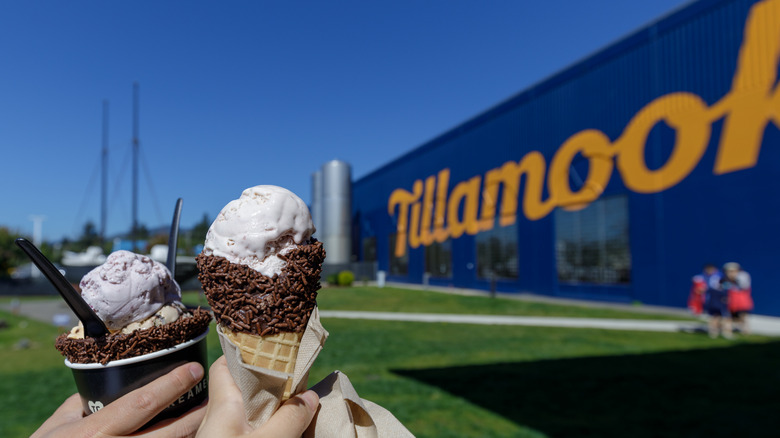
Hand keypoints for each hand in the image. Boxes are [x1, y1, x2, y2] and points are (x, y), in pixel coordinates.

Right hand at [32, 362, 206, 437]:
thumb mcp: (58, 426)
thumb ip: (83, 403)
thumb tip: (104, 383)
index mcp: (94, 433)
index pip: (141, 404)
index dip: (172, 385)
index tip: (195, 368)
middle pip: (168, 433)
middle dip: (195, 414)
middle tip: (213, 397)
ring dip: (190, 435)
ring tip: (205, 419)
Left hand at [196, 356, 318, 437]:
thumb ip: (289, 419)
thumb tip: (310, 396)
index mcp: (221, 406)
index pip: (224, 366)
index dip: (246, 352)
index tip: (271, 346)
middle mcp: (219, 419)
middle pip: (244, 388)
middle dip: (270, 382)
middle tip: (298, 380)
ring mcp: (223, 436)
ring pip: (249, 412)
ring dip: (273, 408)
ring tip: (299, 405)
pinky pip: (251, 430)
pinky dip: (269, 427)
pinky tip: (287, 430)